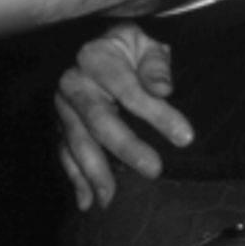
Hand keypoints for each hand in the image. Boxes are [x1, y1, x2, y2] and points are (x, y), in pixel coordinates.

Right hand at [55, 22, 193, 210]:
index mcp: (96, 57)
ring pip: (77, 143)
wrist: (94, 46)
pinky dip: (75, 179)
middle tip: (154, 170)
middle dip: (127, 148)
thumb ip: (156, 64)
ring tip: (112, 198)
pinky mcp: (58, 125)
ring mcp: (61, 106)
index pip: (130, 90)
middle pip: (100, 120)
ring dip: (95, 173)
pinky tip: (88, 201)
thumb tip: (163, 89)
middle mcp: (73, 82)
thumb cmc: (128, 48)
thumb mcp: (145, 44)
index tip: (186, 137)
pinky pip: (64, 154)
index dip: (158, 114)